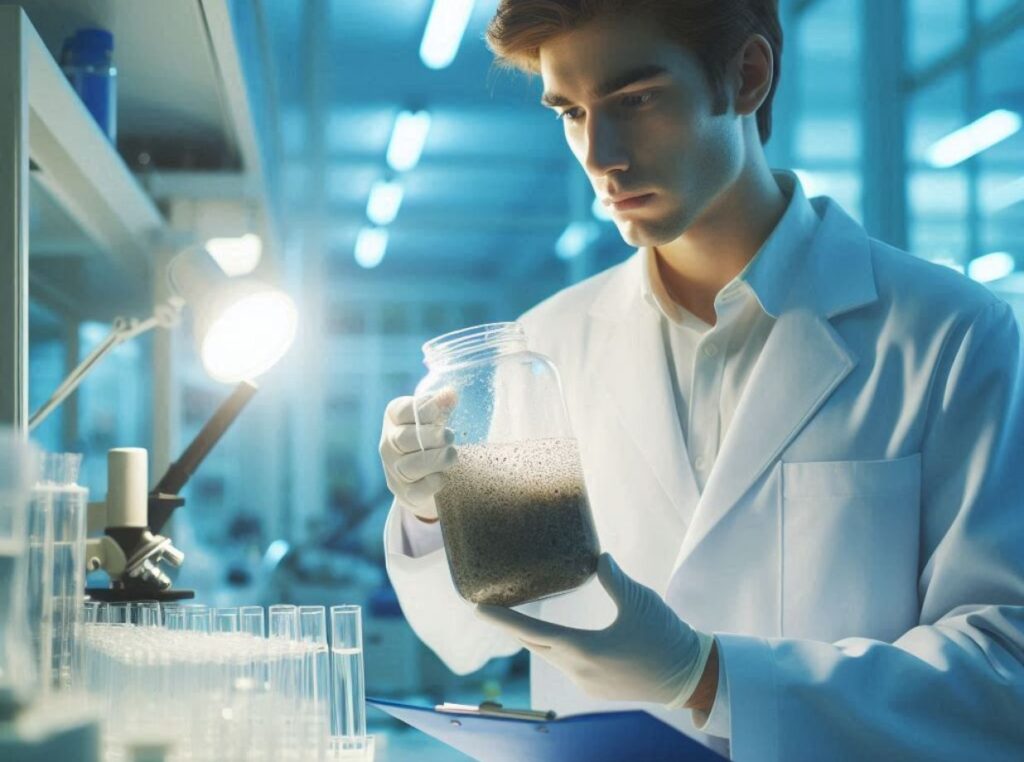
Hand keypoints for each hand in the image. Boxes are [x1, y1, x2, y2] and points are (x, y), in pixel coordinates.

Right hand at [379, 390, 457, 520]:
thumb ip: (442, 406)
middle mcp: (388, 443)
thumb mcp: (434, 418)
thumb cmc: (430, 438)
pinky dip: (432, 483)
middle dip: (431, 437)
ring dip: (436, 460)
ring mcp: (393, 470)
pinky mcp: (404, 492)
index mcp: (393, 418)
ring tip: (452, 455)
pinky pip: (416, 490)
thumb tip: (451, 393)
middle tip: (450, 436)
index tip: (443, 409)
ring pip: (410, 466)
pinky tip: (444, 477)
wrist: (422, 477)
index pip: (404, 411)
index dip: (426, 409)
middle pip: (404, 439)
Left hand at [476, 553, 714, 707]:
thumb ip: (613, 578)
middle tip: (491, 608)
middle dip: (515, 627)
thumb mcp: (639, 599)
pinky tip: (559, 637)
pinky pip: (568, 665)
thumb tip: (598, 558)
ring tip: (520, 618)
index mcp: (585, 650)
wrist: (692, 677)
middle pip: (537, 646)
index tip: (478, 610)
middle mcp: (580, 671)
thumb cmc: (666, 636)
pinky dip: (557, 648)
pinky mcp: (597, 688)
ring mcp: (587, 684)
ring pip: (552, 657)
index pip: (533, 634)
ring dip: (538, 638)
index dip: (503, 620)